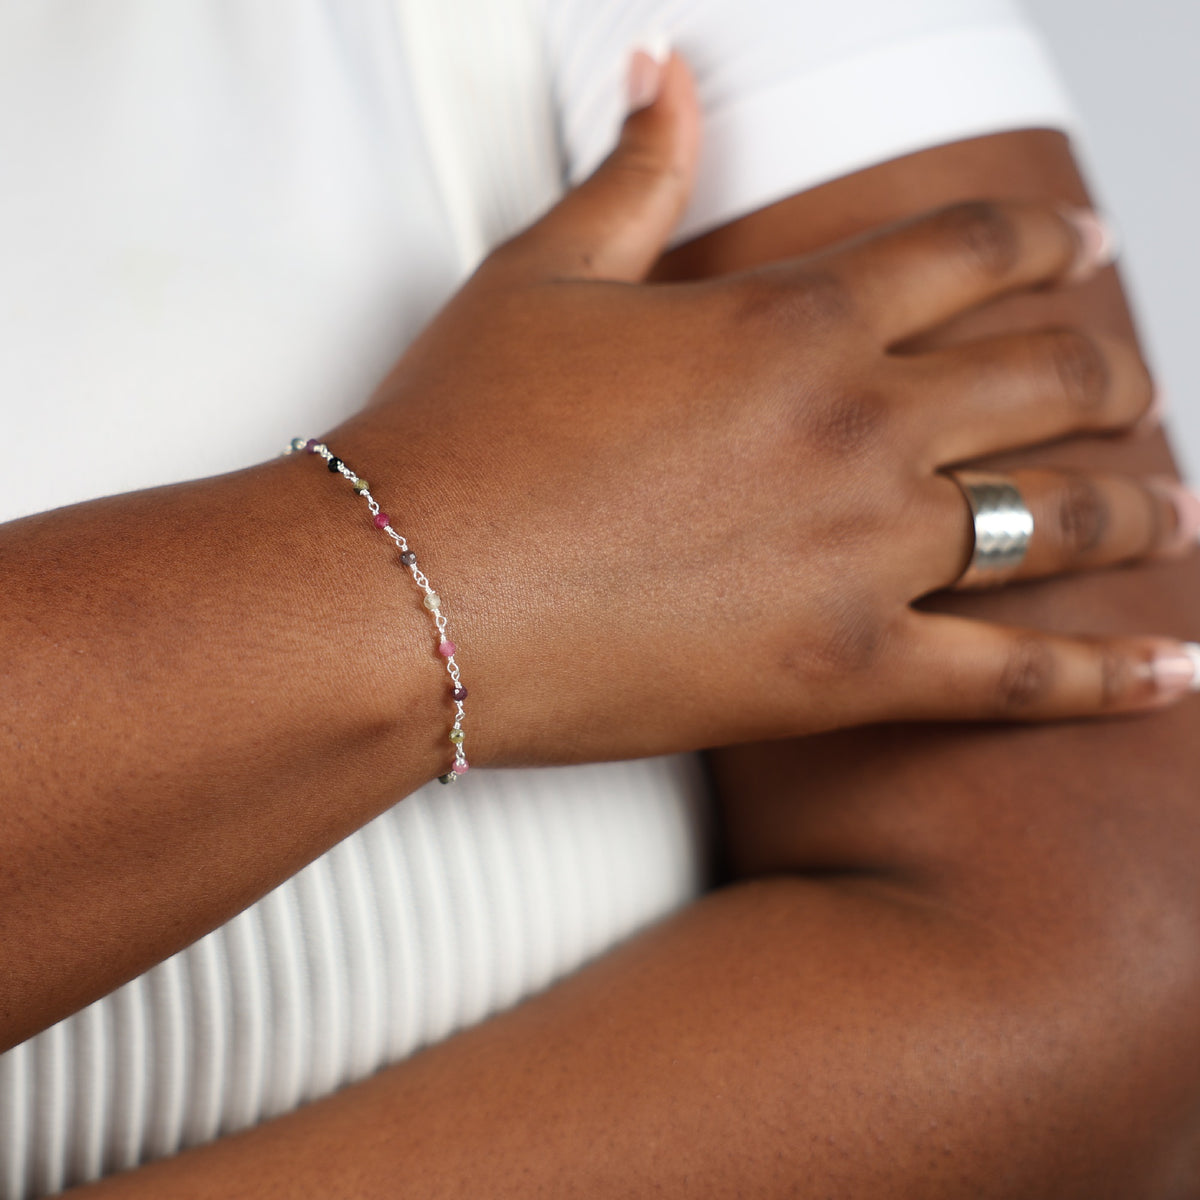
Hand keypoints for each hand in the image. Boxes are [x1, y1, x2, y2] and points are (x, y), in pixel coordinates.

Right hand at [327, 53, 1193, 767]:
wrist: (411, 588)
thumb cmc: (464, 430)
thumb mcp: (544, 274)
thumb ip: (634, 171)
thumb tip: (663, 67)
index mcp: (798, 319)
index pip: (971, 252)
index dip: (1043, 246)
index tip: (1079, 257)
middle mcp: (860, 427)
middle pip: (1048, 377)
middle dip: (1106, 370)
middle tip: (1125, 382)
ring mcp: (865, 555)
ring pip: (1065, 515)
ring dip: (1137, 501)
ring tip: (1173, 503)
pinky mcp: (845, 673)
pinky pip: (1014, 678)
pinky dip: (1110, 676)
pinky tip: (1179, 669)